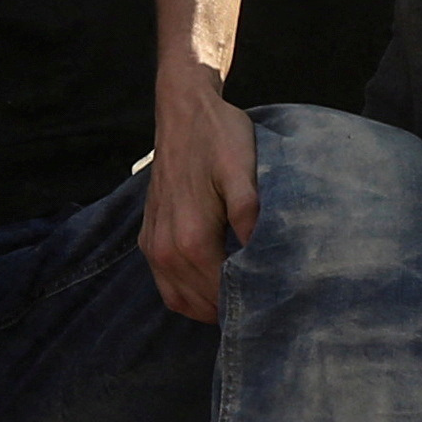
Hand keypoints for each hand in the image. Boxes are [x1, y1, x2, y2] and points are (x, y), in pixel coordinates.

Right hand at [137, 68, 262, 321]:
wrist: (182, 113)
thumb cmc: (219, 138)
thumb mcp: (243, 170)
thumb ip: (250, 213)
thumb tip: (264, 254)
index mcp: (192, 237)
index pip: (222, 294)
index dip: (248, 304)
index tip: (274, 304)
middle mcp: (166, 249)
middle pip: (202, 303)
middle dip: (230, 309)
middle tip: (264, 307)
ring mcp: (153, 246)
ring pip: (180, 301)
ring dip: (208, 307)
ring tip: (240, 301)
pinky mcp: (147, 239)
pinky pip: (166, 286)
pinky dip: (188, 295)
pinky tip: (213, 286)